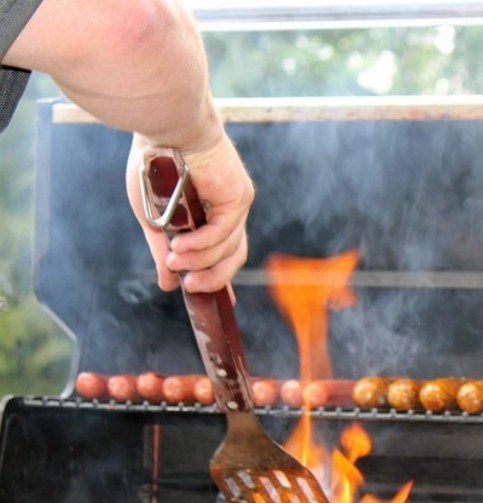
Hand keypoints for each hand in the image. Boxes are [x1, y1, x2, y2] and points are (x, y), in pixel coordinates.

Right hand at [126, 131, 254, 292]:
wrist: (162, 127)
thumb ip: (163, 251)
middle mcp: (230, 210)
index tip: (218, 303)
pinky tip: (180, 248)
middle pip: (234, 257)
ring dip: (200, 260)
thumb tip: (167, 285)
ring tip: (174, 261)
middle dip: (214, 278)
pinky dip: (201, 244)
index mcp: (213, 213)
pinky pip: (222, 232)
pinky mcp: (238, 196)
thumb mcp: (153, 217)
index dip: (222, 278)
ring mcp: (237, 203)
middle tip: (190, 288)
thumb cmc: (153, 164)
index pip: (226, 252)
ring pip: (228, 248)